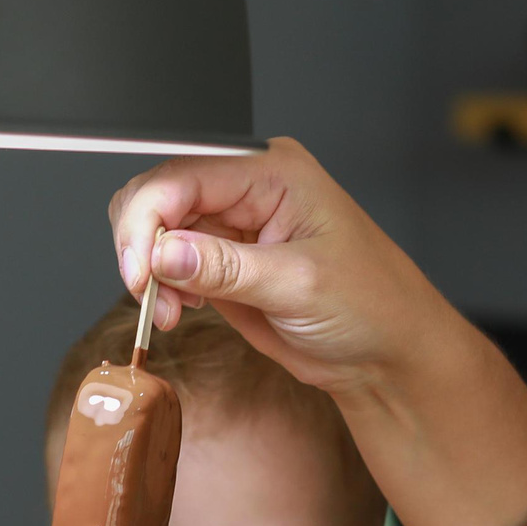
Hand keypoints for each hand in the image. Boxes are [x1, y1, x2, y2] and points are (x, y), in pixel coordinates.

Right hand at [105, 139, 526, 525]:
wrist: (385, 352)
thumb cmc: (371, 305)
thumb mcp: (299, 285)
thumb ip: (226, 268)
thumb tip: (165, 253)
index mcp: (273, 172)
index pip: (182, 176)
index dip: (147, 220)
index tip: (141, 272)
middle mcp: (248, 189)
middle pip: (159, 197)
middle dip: (142, 246)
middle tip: (148, 294)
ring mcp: (232, 225)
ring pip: (157, 232)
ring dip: (149, 273)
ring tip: (170, 313)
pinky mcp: (223, 261)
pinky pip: (170, 264)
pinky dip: (161, 290)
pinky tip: (179, 312)